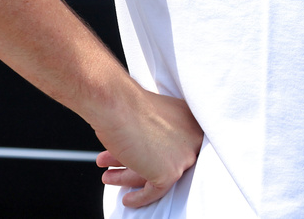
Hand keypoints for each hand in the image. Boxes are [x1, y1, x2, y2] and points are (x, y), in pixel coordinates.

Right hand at [94, 89, 202, 207]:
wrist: (116, 105)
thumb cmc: (127, 105)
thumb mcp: (151, 117)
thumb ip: (158, 133)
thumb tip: (149, 150)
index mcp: (191, 120)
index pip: (173, 145)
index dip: (150, 153)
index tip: (136, 160)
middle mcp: (194, 138)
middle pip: (164, 159)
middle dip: (135, 164)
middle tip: (116, 166)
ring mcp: (185, 156)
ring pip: (156, 174)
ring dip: (129, 177)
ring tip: (109, 176)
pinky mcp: (171, 172)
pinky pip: (155, 192)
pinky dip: (140, 197)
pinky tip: (127, 198)